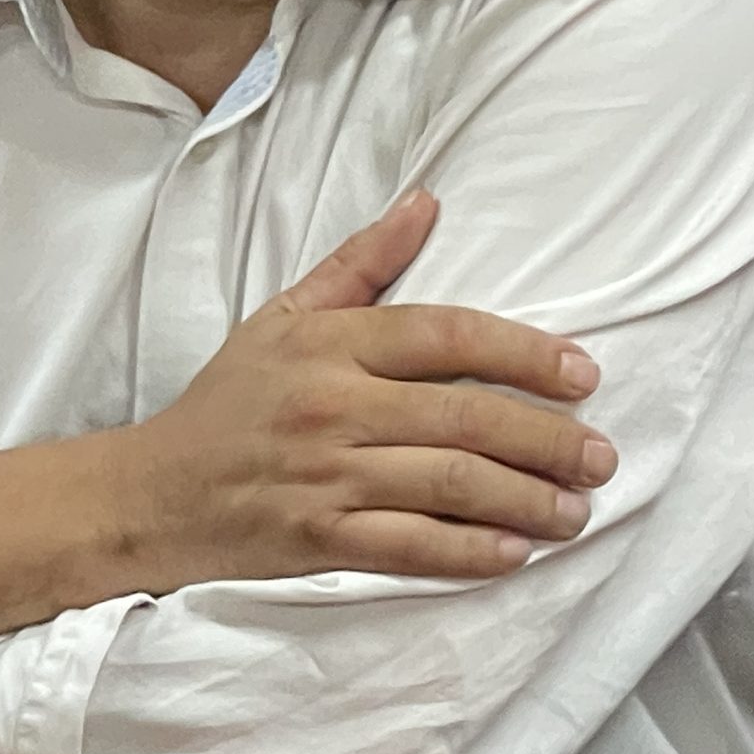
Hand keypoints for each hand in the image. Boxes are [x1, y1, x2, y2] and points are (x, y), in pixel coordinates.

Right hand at [117, 190, 617, 587]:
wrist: (153, 491)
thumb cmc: (228, 400)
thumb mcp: (283, 315)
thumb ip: (361, 262)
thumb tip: (428, 201)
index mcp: (327, 343)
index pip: (443, 334)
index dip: (521, 352)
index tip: (582, 373)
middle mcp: (331, 406)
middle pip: (462, 416)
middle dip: (546, 438)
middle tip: (600, 454)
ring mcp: (325, 477)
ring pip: (449, 485)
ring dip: (526, 500)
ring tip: (576, 510)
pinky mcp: (319, 539)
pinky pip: (410, 548)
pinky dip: (469, 552)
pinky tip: (514, 553)